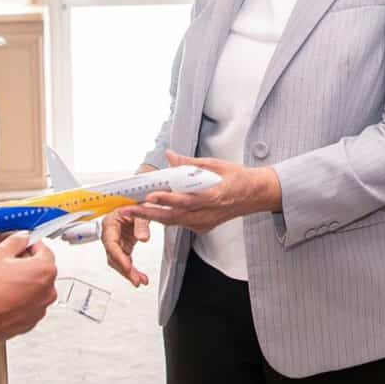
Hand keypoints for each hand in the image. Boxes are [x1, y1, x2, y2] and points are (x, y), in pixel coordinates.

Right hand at [0, 232, 57, 346]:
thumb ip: (16, 241)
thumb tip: (22, 238)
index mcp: (45, 271)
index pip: (45, 250)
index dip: (31, 245)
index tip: (23, 245)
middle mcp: (48, 292)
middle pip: (42, 271)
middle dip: (28, 265)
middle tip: (9, 263)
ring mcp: (40, 310)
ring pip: (36, 289)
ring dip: (25, 283)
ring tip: (3, 282)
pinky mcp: (30, 323)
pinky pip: (30, 306)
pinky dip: (21, 300)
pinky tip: (3, 297)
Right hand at [101, 207, 150, 286]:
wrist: (138, 204)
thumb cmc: (135, 204)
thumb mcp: (141, 211)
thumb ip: (141, 224)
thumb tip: (143, 238)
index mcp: (109, 223)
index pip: (111, 244)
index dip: (119, 257)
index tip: (128, 267)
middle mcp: (110, 234)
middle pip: (113, 256)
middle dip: (124, 269)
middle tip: (136, 279)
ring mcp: (116, 242)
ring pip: (118, 262)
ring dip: (129, 273)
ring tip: (140, 280)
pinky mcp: (122, 247)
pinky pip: (125, 261)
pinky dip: (132, 270)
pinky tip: (140, 277)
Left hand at [122, 150, 281, 234]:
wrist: (256, 195)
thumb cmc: (238, 177)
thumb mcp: (216, 164)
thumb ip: (190, 163)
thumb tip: (170, 156)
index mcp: (214, 196)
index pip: (186, 200)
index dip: (167, 200)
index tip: (150, 196)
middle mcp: (209, 214)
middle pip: (175, 216)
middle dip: (149, 213)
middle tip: (128, 210)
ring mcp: (206, 223)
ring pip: (175, 222)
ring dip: (153, 217)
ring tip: (133, 211)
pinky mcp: (203, 227)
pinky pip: (181, 223)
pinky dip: (165, 218)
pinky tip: (151, 212)